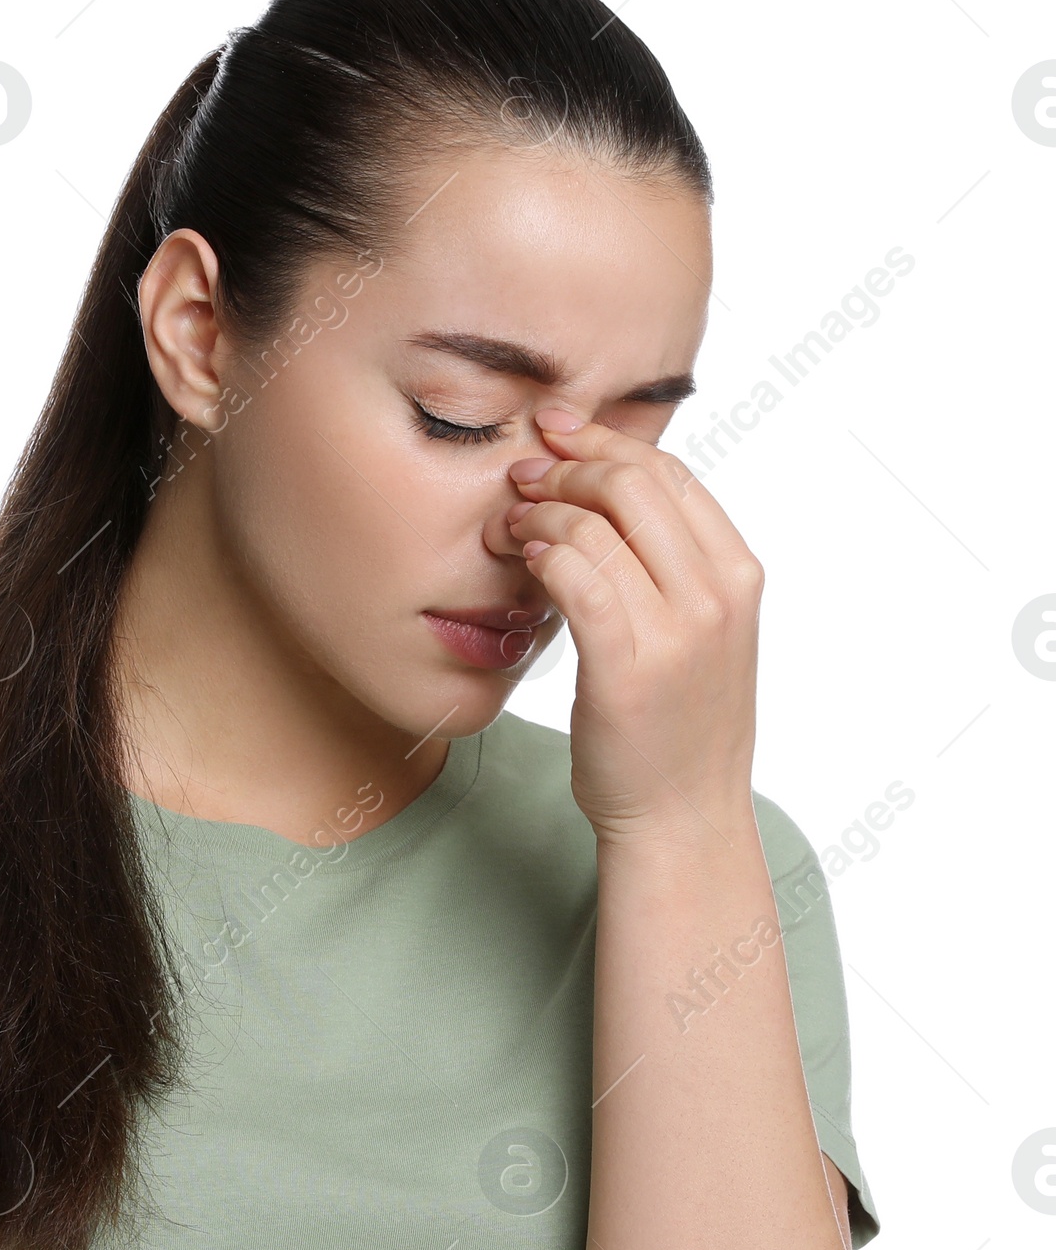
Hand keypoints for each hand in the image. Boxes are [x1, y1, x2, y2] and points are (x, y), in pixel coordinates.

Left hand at [504, 413, 762, 847]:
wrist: (683, 818)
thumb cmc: (676, 729)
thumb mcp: (698, 634)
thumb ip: (673, 568)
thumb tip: (612, 499)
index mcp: (739, 575)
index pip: (671, 474)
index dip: (607, 441)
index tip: (558, 431)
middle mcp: (718, 595)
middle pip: (634, 484)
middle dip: (568, 465)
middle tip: (524, 474)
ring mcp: (679, 632)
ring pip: (600, 525)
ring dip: (543, 509)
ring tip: (511, 520)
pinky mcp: (629, 668)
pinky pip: (578, 578)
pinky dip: (541, 553)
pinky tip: (521, 556)